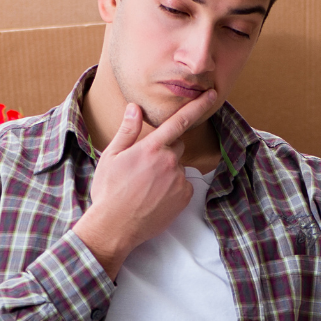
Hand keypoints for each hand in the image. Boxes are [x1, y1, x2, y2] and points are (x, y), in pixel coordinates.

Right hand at [74, 92, 219, 275]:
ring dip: (166, 172)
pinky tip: (154, 197)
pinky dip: (172, 188)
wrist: (114, 226)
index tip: (211, 95)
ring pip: (177, 168)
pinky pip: (183, 185)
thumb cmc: (109, 190)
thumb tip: (135, 108)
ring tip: (145, 187)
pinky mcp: (184, 197)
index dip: (198, 106)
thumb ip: (127, 130)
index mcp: (151, 148)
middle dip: (164, 151)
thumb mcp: (111, 156)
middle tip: (143, 168)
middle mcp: (169, 162)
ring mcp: (178, 180)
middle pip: (176, 146)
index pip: (179, 121)